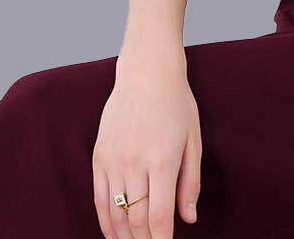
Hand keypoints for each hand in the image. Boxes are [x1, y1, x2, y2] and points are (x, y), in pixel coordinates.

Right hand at [93, 46, 201, 238]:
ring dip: (125, 237)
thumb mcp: (194, 139)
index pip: (158, 217)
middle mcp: (136, 163)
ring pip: (115, 214)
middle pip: (136, 220)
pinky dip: (106, 221)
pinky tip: (114, 233)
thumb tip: (188, 218)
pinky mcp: (99, 156)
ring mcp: (114, 160)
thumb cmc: (176, 103)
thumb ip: (191, 182)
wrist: (146, 72)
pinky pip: (99, 198)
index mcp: (163, 160)